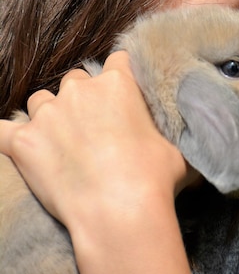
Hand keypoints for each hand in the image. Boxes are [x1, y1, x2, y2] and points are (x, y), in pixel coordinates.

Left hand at [0, 51, 196, 228]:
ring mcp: (48, 114)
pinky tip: (12, 142)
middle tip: (90, 127)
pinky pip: (1, 130)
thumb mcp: (175, 147)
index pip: (117, 61)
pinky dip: (6, 136)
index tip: (120, 92)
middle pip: (75, 81)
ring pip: (40, 100)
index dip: (119, 75)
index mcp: (118, 84)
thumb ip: (168, 130)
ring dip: (47, 115)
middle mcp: (80, 91)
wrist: (119, 211)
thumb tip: (184, 134)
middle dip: (81, 98)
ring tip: (57, 139)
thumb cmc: (153, 179)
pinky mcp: (23, 142)